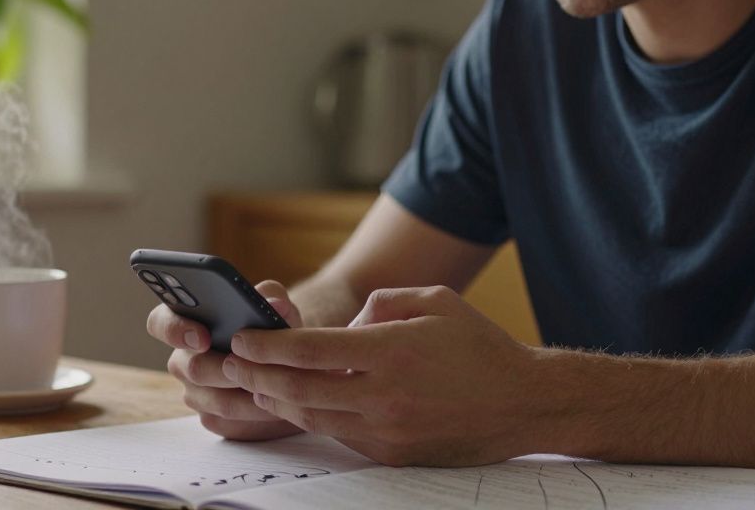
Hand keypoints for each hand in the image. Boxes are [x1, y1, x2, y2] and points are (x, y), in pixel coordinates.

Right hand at [146, 280, 305, 440]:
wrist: (289, 369)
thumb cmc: (274, 330)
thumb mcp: (275, 307)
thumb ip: (271, 298)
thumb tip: (275, 303)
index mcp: (188, 322)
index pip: (160, 322)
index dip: (176, 330)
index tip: (203, 337)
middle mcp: (183, 359)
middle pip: (192, 367)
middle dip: (225, 368)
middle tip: (254, 367)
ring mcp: (194, 391)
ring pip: (213, 400)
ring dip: (247, 395)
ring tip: (275, 387)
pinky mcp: (210, 418)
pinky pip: (226, 421)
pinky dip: (252, 416)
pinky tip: (273, 406)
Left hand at [224, 286, 537, 465]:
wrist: (523, 403)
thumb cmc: (478, 344)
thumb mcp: (434, 300)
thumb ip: (381, 303)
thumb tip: (347, 323)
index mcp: (392, 349)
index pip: (311, 349)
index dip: (269, 344)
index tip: (243, 337)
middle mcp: (385, 394)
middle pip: (300, 389)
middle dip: (258, 375)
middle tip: (231, 361)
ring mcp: (388, 429)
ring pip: (314, 417)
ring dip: (277, 401)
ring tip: (254, 383)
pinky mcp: (393, 454)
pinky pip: (339, 435)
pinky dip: (312, 418)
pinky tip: (296, 403)